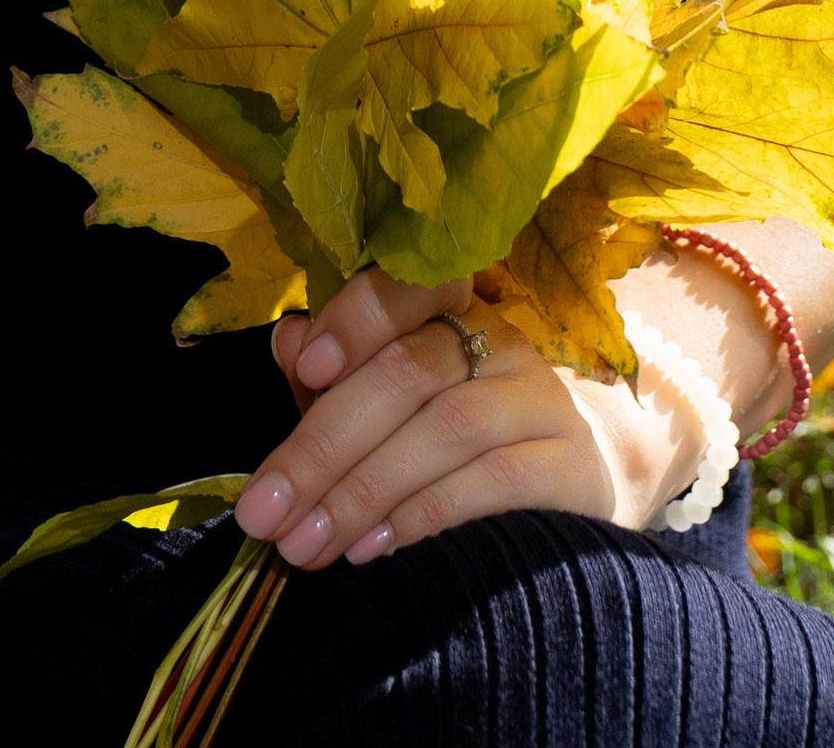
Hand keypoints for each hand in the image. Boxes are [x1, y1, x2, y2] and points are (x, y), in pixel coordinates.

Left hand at [232, 269, 684, 575]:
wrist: (569, 486)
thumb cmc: (455, 441)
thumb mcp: (389, 402)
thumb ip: (336, 375)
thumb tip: (287, 339)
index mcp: (451, 311)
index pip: (410, 286)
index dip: (357, 318)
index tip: (306, 367)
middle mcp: (499, 342)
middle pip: (410, 372)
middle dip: (324, 444)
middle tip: (264, 510)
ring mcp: (540, 400)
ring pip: (447, 427)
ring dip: (363, 490)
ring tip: (306, 542)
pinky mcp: (569, 465)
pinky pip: (494, 481)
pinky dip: (425, 514)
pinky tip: (373, 547)